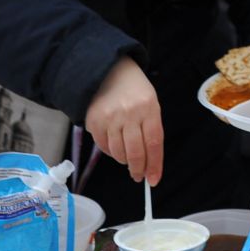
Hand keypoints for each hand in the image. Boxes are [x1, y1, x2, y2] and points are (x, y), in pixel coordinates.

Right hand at [87, 56, 162, 186]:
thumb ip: (151, 129)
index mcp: (149, 108)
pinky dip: (111, 152)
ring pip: (118, 152)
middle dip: (138, 169)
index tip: (153, 180)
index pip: (154, 143)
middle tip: (139, 176)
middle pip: (135, 152)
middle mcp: (129, 113)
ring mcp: (110, 117)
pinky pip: (103, 146)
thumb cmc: (134, 90)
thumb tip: (149, 161)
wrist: (108, 70)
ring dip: (124, 161)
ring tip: (127, 158)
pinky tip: (115, 147)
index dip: (154, 165)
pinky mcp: (94, 121)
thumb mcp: (150, 103)